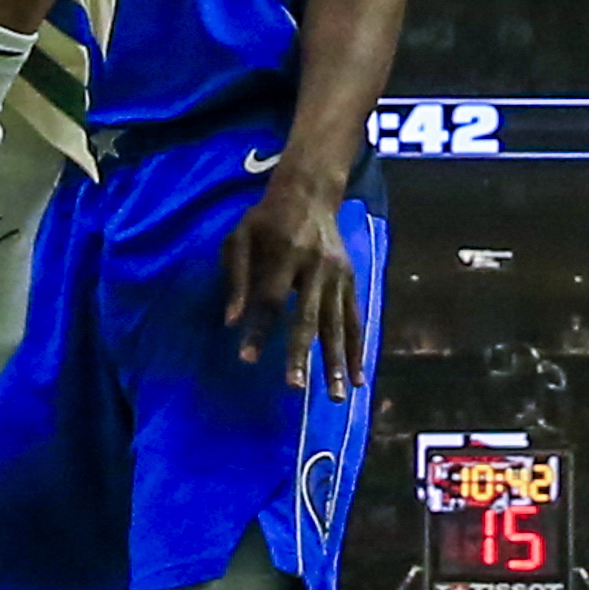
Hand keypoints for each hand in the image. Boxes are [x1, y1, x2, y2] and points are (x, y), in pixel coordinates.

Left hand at [223, 172, 365, 393]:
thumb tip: (230, 322)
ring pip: (338, 325)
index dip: (258, 331)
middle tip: (295, 388)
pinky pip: (356, 320)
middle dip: (302, 355)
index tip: (246, 360)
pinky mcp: (352, 282)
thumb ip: (235, 278)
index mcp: (286, 254)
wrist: (310, 193)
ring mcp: (339, 276)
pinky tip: (358, 377)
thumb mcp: (241, 236)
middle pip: (309, 318)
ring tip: (338, 396)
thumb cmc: (266, 219)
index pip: (271, 300)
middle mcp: (317, 267)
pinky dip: (357, 350)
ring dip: (337, 362)